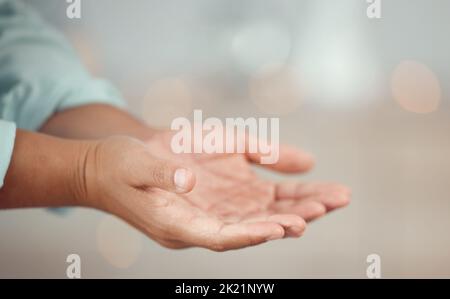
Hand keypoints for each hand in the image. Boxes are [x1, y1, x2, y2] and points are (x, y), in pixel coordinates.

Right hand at [81, 132, 349, 251]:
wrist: (114, 165)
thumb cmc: (119, 167)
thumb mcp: (133, 165)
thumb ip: (161, 173)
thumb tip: (189, 180)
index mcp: (177, 225)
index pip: (219, 237)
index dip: (251, 234)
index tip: (283, 228)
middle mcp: (202, 222)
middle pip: (252, 228)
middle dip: (290, 219)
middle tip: (326, 206)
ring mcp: (214, 209)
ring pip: (263, 214)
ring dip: (298, 207)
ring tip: (336, 197)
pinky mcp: (220, 194)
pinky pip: (258, 198)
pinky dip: (286, 194)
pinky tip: (312, 187)